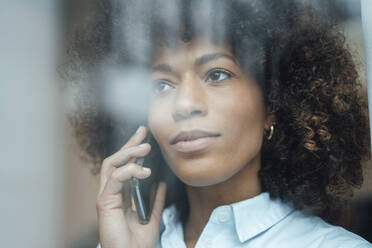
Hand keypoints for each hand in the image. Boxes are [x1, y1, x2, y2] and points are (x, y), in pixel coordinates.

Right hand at [96, 126, 166, 247]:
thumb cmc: (138, 241)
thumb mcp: (152, 216)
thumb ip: (155, 199)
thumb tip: (161, 184)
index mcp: (120, 194)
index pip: (124, 165)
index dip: (133, 150)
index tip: (145, 137)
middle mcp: (111, 192)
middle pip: (115, 160)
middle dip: (129, 144)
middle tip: (143, 132)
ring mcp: (106, 196)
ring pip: (111, 165)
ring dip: (128, 153)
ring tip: (145, 148)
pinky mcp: (105, 202)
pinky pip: (114, 179)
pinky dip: (128, 171)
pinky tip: (144, 171)